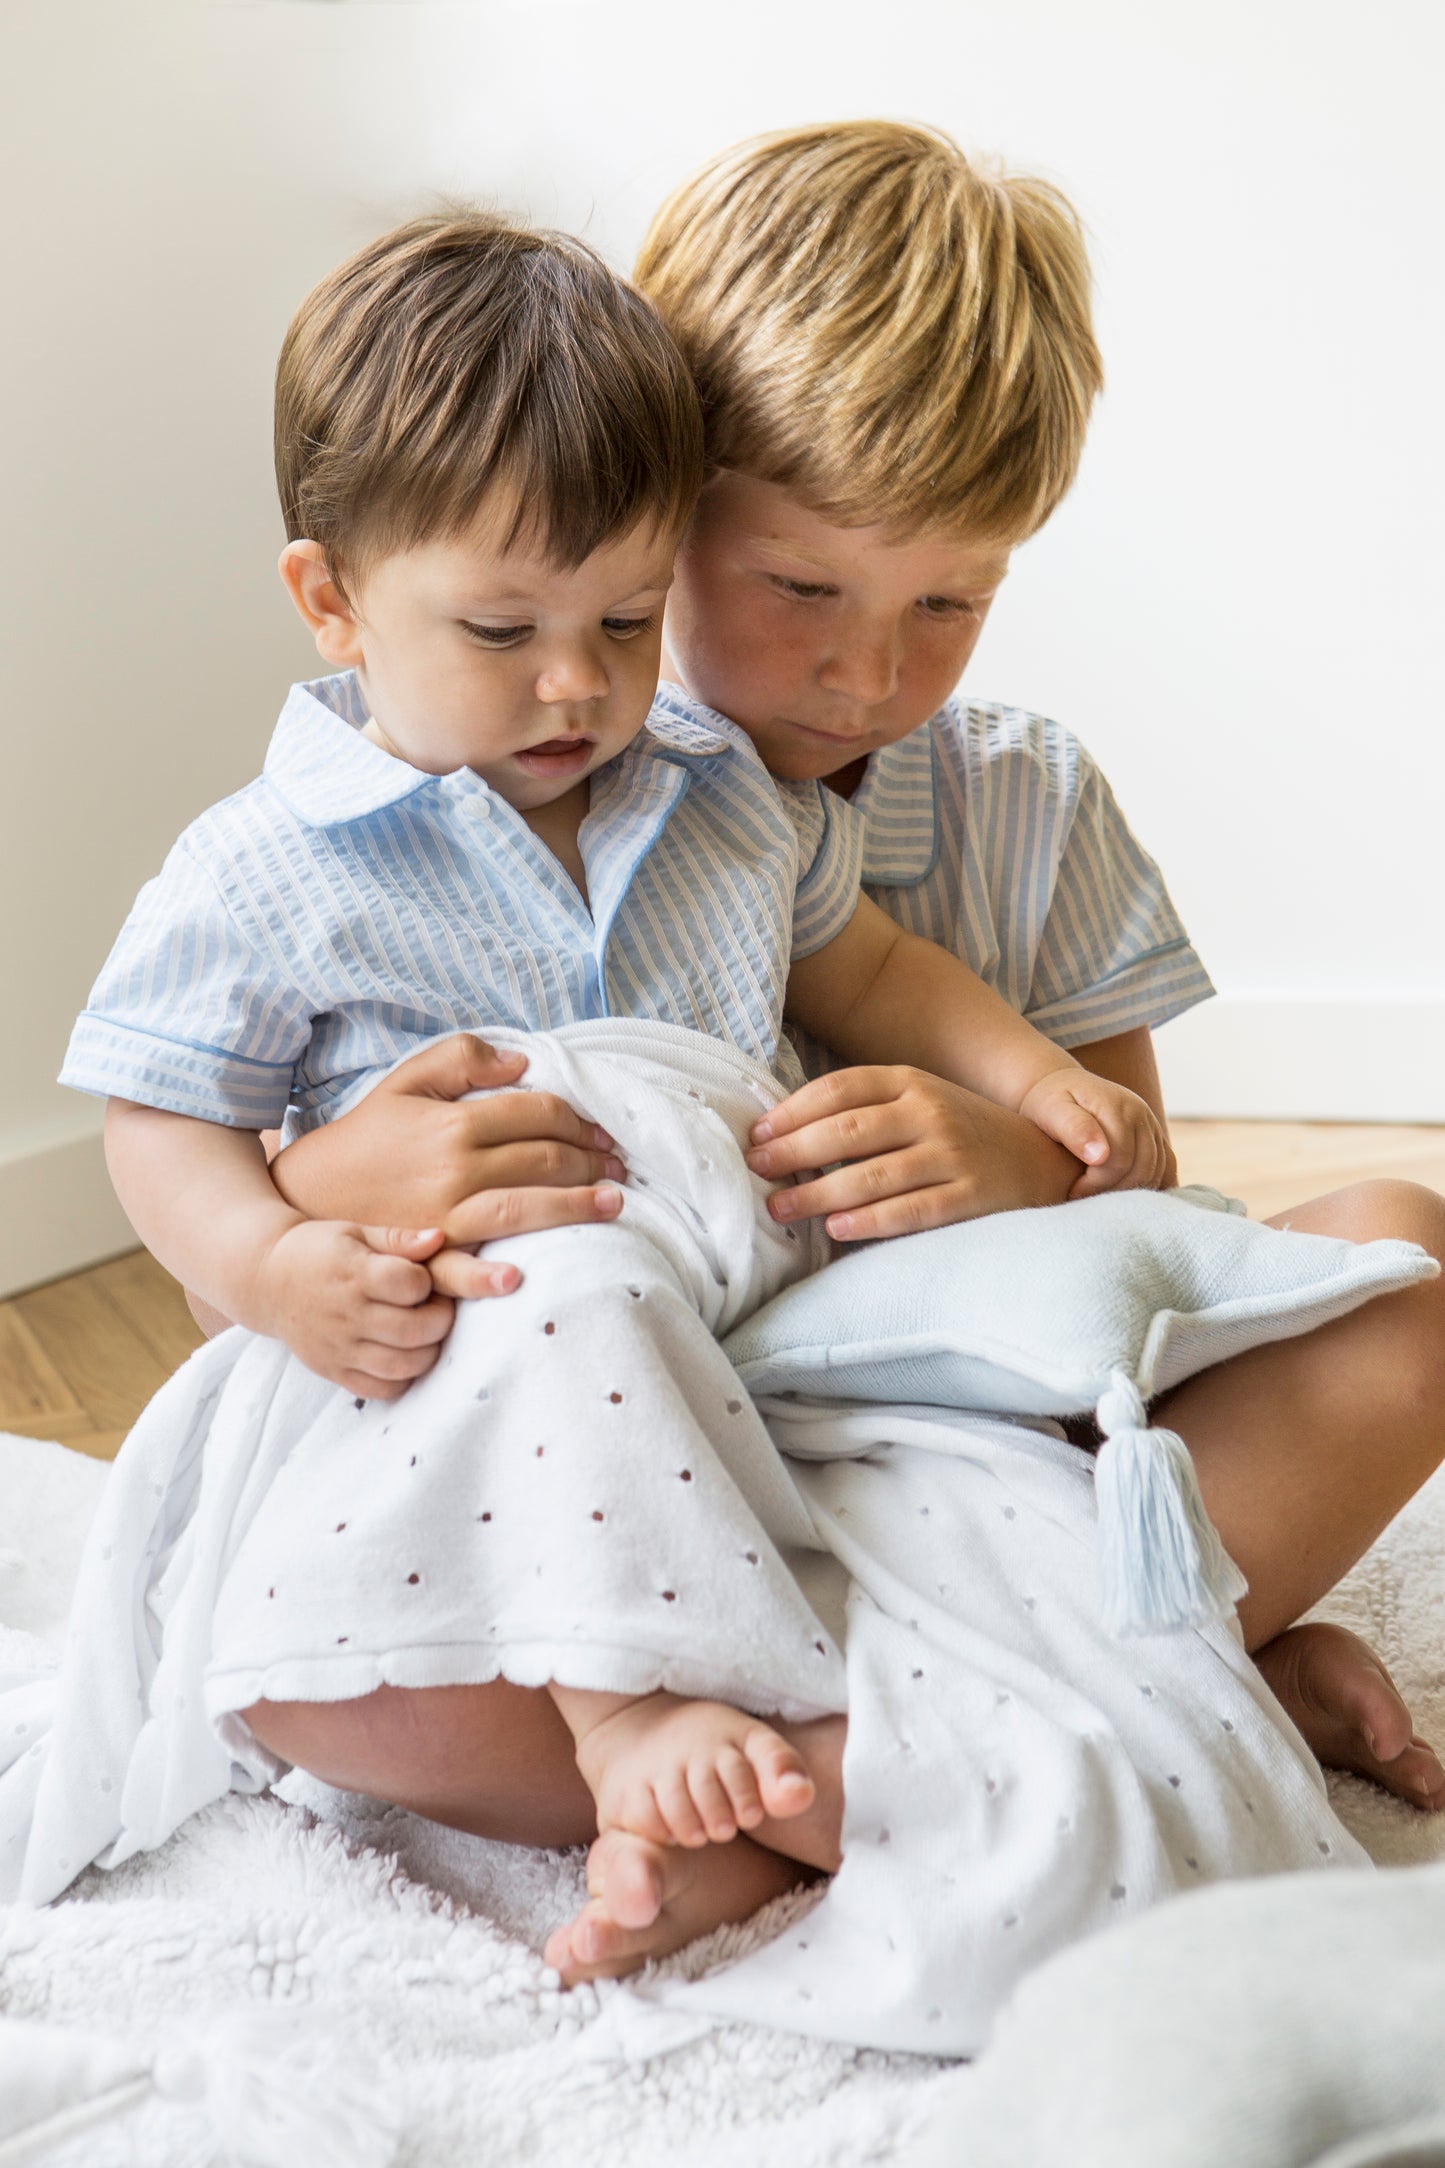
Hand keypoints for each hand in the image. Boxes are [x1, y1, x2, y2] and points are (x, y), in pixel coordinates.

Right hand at [249, 1219, 458, 1398]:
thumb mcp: (355, 1232)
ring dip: (428, 1352)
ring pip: (401, 1365)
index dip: (427, 1281)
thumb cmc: (318, 1250)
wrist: (265, 1279)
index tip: (422, 1278)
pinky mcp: (333, 1370)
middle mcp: (346, 1314)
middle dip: (440, 1319)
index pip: (410, 1284)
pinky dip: (402, 1379)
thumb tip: (439, 1239)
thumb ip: (399, 1238)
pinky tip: (403, 1355)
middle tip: (437, 1308)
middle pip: (413, 1330)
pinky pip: (380, 1389)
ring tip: (424, 1334)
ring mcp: (338, 1347)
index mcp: (354, 1273)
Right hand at [270, 1034, 625, 1290]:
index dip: (577, 1117)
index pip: (536, 1113)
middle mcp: (454, 1169)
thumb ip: (460, 1059)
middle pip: (543, 1158)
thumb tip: (521, 1063)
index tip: (599, 1126)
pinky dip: (515, 1263)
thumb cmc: (362, 1139)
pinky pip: (480, 1264)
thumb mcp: (404, 1083)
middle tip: (618, 1163)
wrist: (306, 1199)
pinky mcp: (433, 1259)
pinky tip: (544, 1262)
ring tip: (614, 1202)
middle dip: (590, 1158)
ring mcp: (445, 1218)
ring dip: (579, 1203)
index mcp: (452, 1122)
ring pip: (528, 1206)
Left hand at [744, 1066, 1081, 1238]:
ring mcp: (953, 1153)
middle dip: (793, 1151)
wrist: (1048, 1160)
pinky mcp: (972, 1196)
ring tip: (780, 1208)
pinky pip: (912, 1209)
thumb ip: (868, 1112)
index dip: (792, 1111)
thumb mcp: (921, 1105)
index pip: (840, 1088)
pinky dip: (871, 1220)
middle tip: (754, 1170)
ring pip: (872, 1173)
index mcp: (911, 1082)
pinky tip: (838, 1230)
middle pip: (847, 1128)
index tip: (757, 1135)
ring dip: (818, 1193)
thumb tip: (787, 1137)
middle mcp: (930, 1111)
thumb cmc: (964, 1135)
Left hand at [1017, 1067, 1174, 1197]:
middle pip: (1142, 1168)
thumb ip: (1075, 1129)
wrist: (1058, 1084)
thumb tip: (1100, 1156)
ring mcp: (1150, 1123)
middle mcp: (1140, 1113)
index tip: (1073, 1192)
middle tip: (1086, 1200)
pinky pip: (1167, 1166)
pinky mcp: (1154, 1134)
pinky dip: (1152, 1184)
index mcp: (1117, 1107)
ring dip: (1131, 1191)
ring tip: (1099, 1198)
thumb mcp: (1051, 1110)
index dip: (1097, 1184)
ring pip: (1157, 1171)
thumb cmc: (1049, 1101)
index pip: (1119, 1160)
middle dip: (1113, 1191)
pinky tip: (1127, 1197)